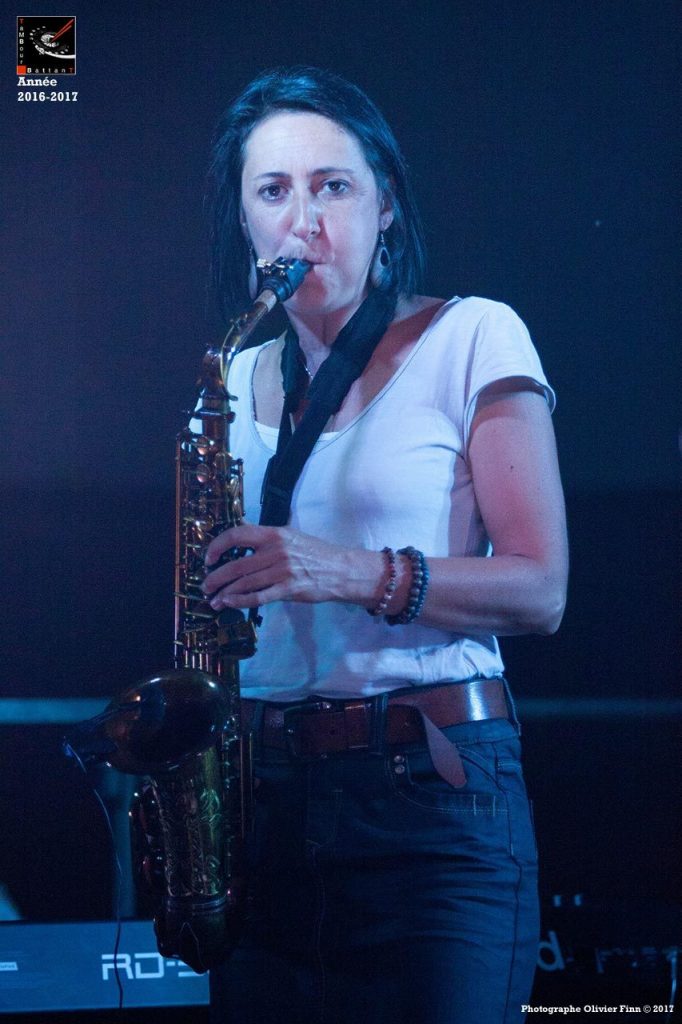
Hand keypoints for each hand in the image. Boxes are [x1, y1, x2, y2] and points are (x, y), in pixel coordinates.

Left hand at [202, 522, 382, 609]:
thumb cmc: (314, 552)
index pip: (237, 534)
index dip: (217, 546)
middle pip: (236, 564)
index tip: (208, 558)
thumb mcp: (289, 535)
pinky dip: (240, 602)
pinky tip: (230, 604)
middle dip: (215, 577)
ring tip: (214, 600)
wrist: (341, 569)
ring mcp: (282, 571)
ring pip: (244, 583)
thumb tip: (240, 525)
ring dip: (224, 593)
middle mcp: (276, 550)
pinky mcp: (288, 589)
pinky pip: (258, 597)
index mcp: (274, 534)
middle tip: (205, 586)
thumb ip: (264, 535)